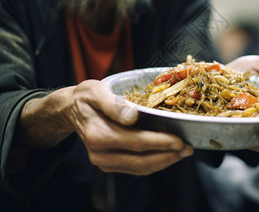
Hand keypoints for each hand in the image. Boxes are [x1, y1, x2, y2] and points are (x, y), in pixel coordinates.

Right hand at [19, 80, 192, 175]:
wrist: (71, 110)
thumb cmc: (86, 97)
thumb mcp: (95, 91)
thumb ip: (113, 104)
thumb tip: (133, 116)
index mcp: (97, 135)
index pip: (135, 142)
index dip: (160, 143)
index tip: (180, 140)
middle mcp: (99, 153)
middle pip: (140, 160)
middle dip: (167, 156)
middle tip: (188, 149)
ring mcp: (103, 161)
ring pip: (139, 168)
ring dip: (163, 162)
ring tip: (182, 152)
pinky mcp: (108, 163)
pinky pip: (134, 167)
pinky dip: (153, 162)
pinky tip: (166, 154)